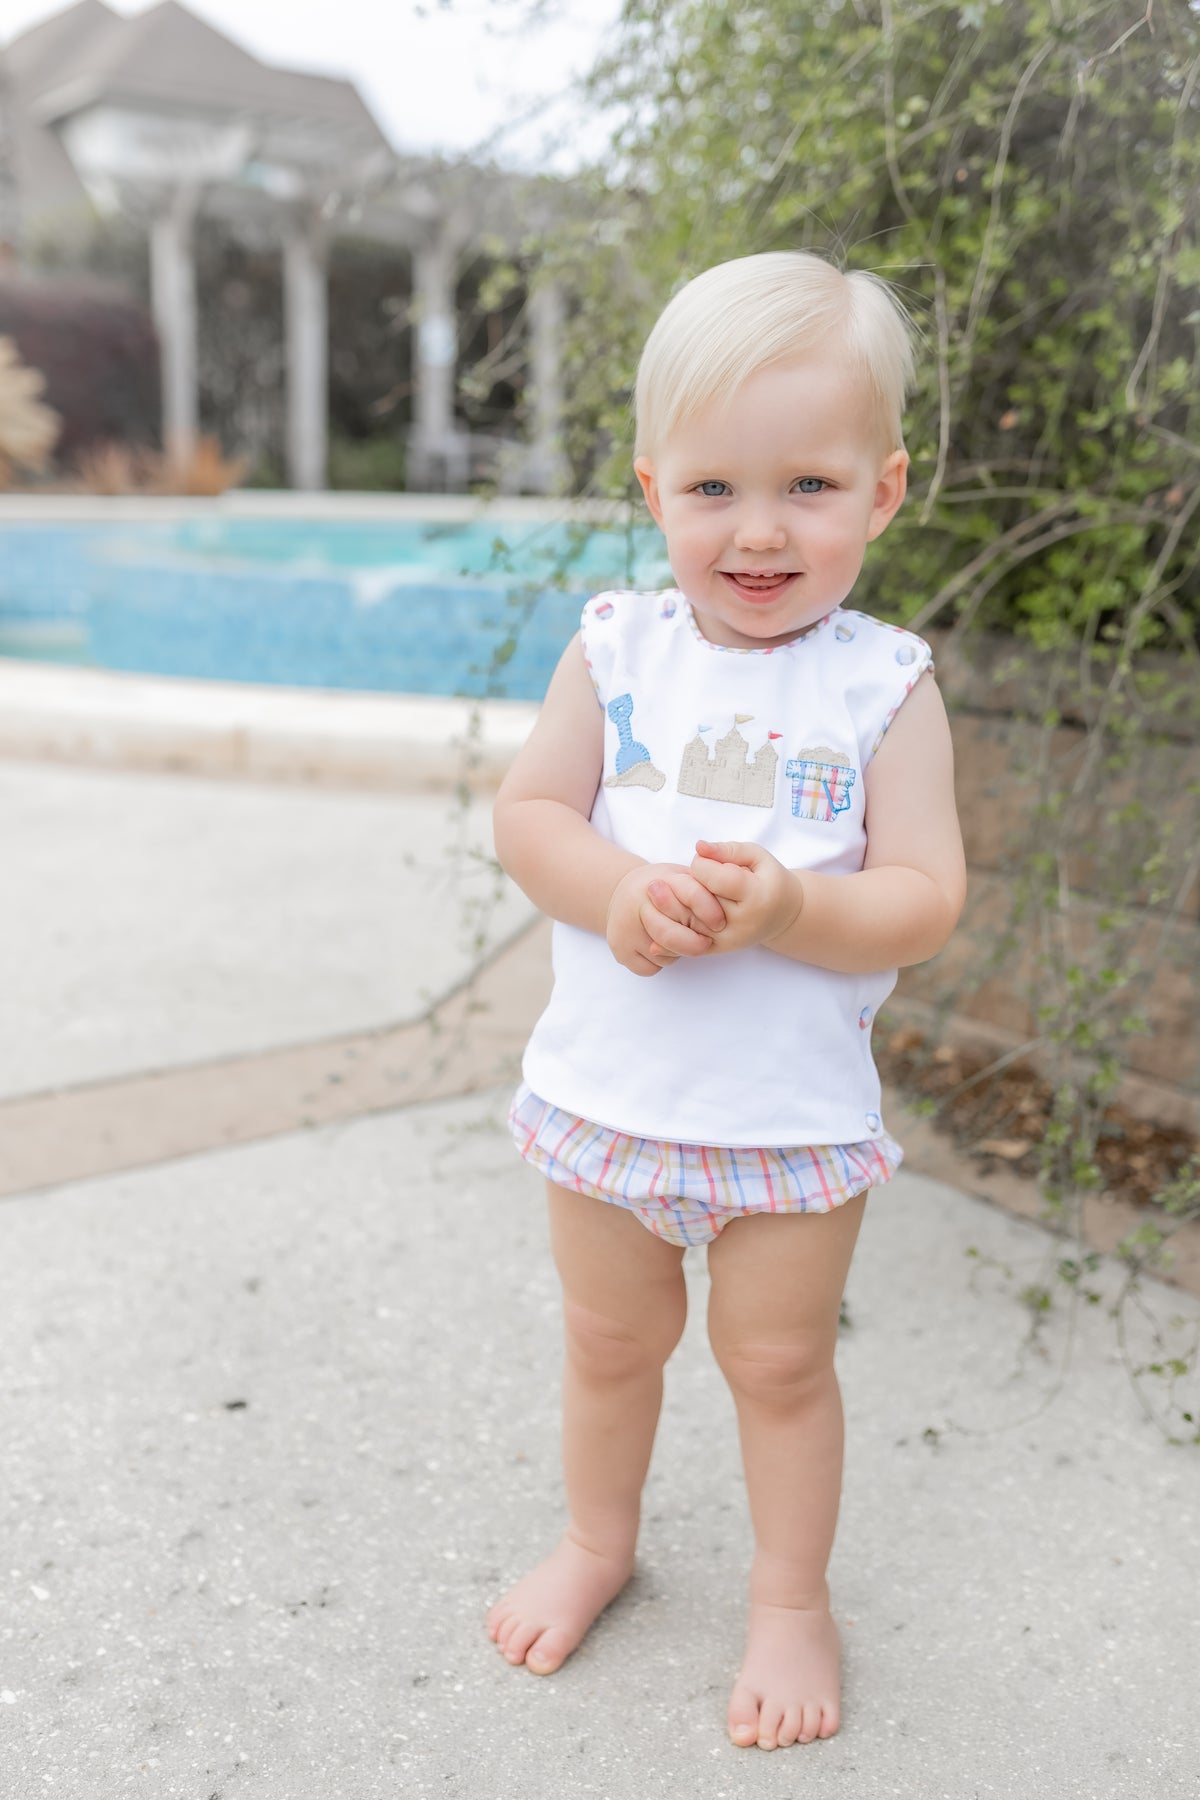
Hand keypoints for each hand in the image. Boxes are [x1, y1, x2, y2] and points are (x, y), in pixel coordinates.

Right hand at [606, 862, 726, 976]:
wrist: (623, 892)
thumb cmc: (665, 886)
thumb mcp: (682, 877)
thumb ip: (702, 889)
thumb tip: (729, 912)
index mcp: (658, 880)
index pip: (690, 894)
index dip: (708, 911)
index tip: (720, 924)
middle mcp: (636, 902)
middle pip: (670, 934)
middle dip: (694, 944)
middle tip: (706, 944)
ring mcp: (624, 927)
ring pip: (663, 955)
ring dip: (677, 953)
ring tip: (676, 938)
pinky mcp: (619, 949)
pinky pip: (650, 968)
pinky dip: (659, 963)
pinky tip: (659, 947)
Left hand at [688, 839, 803, 954]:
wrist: (781, 915)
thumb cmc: (768, 880)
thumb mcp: (757, 857)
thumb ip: (729, 849)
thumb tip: (699, 847)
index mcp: (756, 898)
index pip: (713, 878)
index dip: (702, 863)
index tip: (706, 860)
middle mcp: (741, 923)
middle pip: (697, 896)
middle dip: (692, 880)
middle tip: (701, 875)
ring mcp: (727, 940)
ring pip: (687, 916)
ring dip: (682, 898)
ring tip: (695, 889)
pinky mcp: (715, 949)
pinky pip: (685, 935)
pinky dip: (680, 918)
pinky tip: (686, 908)